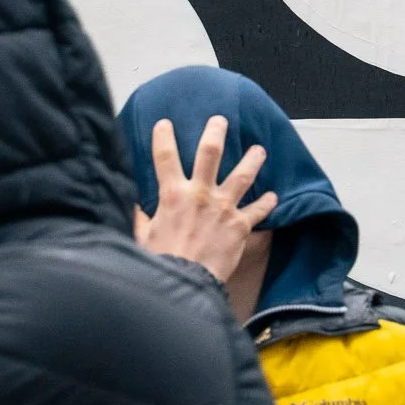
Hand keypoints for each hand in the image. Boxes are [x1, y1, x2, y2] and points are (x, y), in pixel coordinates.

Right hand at [132, 113, 276, 281]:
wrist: (186, 282)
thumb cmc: (161, 262)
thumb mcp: (142, 237)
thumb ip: (139, 218)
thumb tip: (130, 206)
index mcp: (172, 195)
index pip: (165, 157)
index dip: (163, 137)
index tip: (164, 124)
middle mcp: (200, 195)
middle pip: (210, 153)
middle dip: (215, 133)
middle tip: (220, 121)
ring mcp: (223, 208)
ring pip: (242, 176)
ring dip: (252, 160)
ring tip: (259, 150)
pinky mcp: (240, 226)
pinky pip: (257, 211)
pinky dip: (266, 204)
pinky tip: (273, 197)